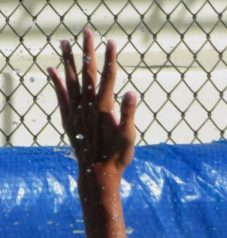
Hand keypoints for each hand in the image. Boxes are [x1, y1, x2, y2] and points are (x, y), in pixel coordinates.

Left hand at [47, 28, 136, 182]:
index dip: (110, 59)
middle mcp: (87, 105)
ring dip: (68, 60)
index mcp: (104, 107)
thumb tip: (130, 93)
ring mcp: (76, 111)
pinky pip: (61, 95)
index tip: (112, 43)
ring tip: (65, 43)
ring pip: (71, 80)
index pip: (108, 77)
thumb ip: (128, 114)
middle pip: (87, 72)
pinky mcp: (68, 118)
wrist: (97, 173)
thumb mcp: (128, 138)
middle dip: (88, 51)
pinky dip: (56, 82)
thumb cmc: (116, 157)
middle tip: (87, 32)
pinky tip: (52, 70)